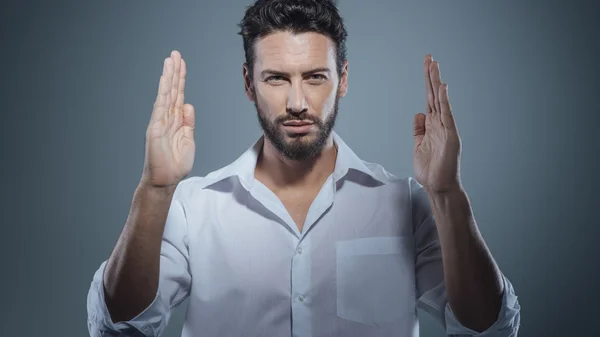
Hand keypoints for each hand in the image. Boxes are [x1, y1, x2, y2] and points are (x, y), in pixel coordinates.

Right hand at [140, 50, 195, 188]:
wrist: (166, 180)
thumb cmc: (176, 163)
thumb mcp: (188, 140)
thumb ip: (189, 123)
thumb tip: (188, 105)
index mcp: (176, 120)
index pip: (178, 95)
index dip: (180, 79)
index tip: (181, 64)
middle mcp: (166, 118)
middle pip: (172, 90)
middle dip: (174, 72)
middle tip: (175, 54)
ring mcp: (160, 121)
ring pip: (166, 94)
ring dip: (168, 77)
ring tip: (170, 60)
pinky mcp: (155, 127)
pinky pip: (160, 106)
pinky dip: (163, 92)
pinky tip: (165, 79)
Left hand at [413, 54, 461, 193]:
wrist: (439, 187)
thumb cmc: (430, 170)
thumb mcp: (419, 146)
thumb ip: (419, 130)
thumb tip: (418, 114)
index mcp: (432, 126)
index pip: (429, 99)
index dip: (427, 83)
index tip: (427, 66)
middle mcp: (440, 123)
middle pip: (434, 95)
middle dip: (431, 76)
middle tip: (430, 58)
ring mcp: (446, 128)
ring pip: (440, 101)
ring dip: (437, 83)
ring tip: (434, 65)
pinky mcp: (450, 136)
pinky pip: (447, 115)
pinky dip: (444, 101)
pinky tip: (442, 88)